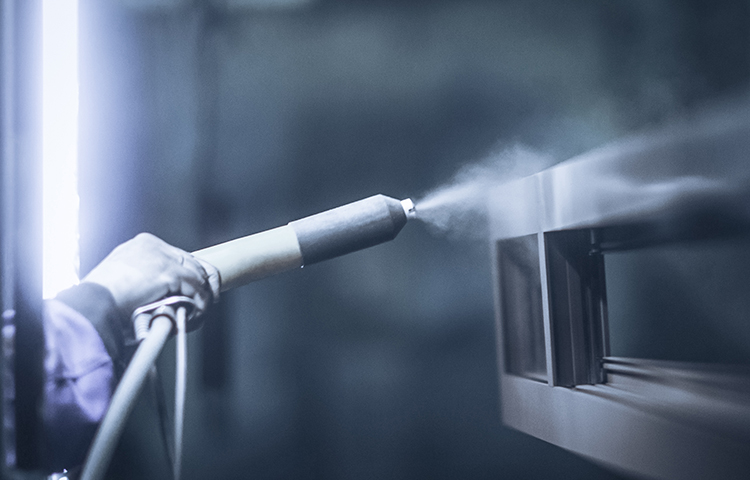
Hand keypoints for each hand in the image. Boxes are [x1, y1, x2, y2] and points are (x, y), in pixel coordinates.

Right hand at [83, 233, 220, 319]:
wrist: (90, 310)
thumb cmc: (101, 307)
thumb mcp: (124, 288)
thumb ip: (146, 286)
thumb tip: (168, 300)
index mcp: (141, 247)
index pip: (179, 257)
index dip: (191, 277)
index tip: (196, 294)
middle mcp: (153, 246)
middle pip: (194, 263)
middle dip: (203, 287)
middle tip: (202, 307)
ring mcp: (162, 257)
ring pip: (199, 276)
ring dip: (202, 300)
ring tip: (193, 318)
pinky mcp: (169, 272)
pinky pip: (198, 290)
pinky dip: (200, 306)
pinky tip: (191, 319)